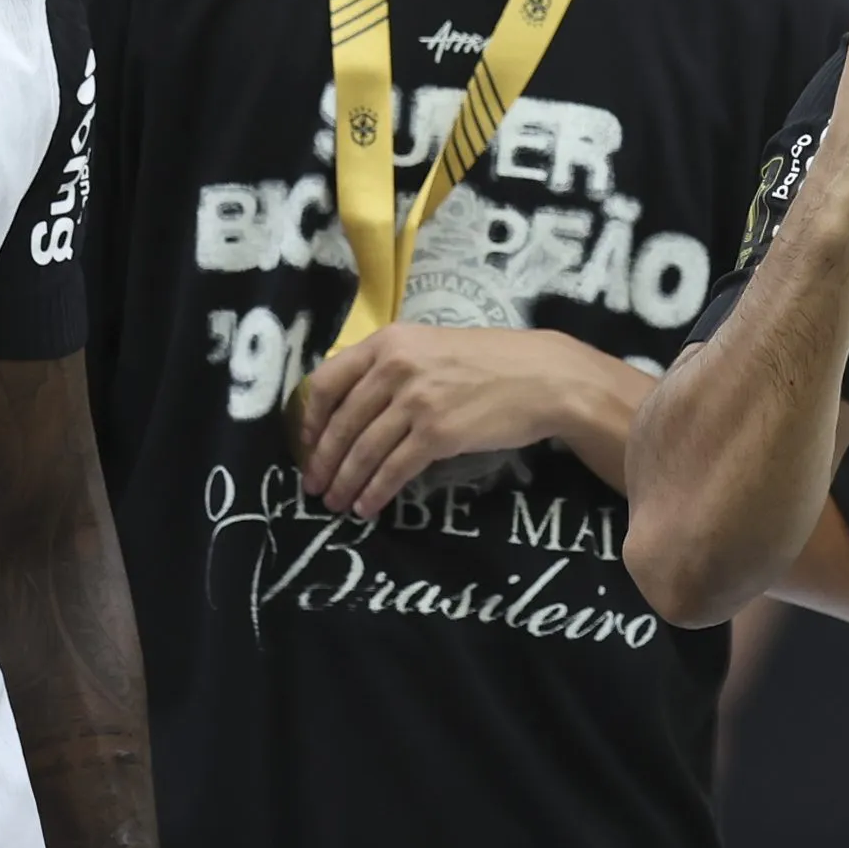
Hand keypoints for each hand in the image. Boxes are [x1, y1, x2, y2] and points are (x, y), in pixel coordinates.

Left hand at [298, 326, 622, 518]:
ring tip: (337, 503)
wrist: (544, 377)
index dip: (310, 420)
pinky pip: (394, 468)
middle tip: (314, 486)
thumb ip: (393, 365)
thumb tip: (354, 402)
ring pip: (363, 450)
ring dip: (345, 482)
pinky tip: (368, 506)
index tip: (305, 445)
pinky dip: (376, 491)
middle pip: (342, 423)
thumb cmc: (492, 361)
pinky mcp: (437, 433)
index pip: (327, 381)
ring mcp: (416, 400)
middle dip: (323, 461)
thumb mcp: (433, 346)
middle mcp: (396, 367)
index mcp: (389, 341)